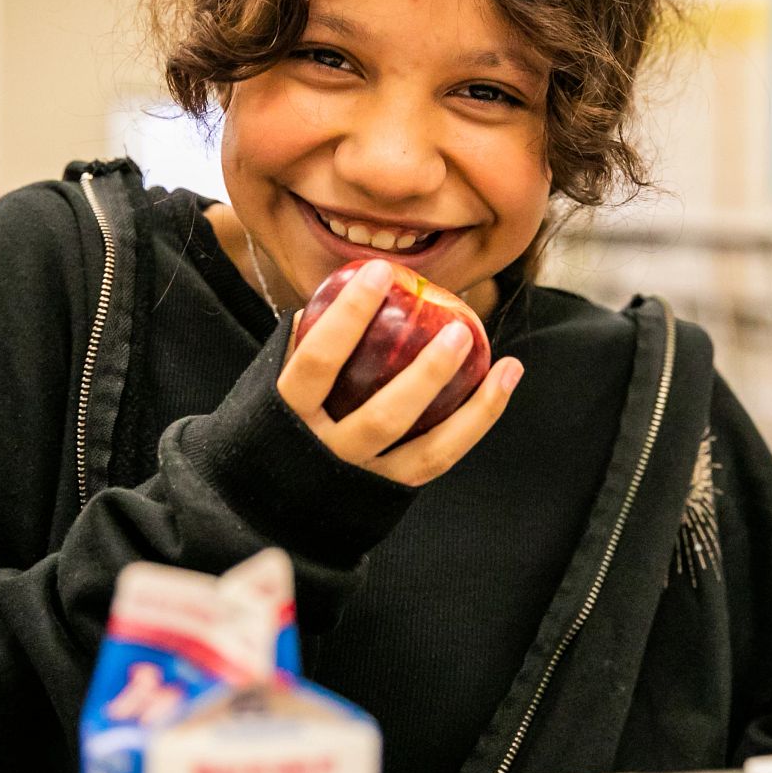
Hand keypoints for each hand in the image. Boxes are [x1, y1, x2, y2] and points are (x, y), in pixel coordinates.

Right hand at [274, 258, 522, 486]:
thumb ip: (304, 340)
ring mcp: (362, 478)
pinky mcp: (391, 492)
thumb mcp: (270, 379)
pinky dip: (476, 422)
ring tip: (506, 365)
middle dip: (425, 376)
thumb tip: (347, 282)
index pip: (318, 361)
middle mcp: (326, 453)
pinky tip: (503, 382)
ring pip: (425, 451)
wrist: (265, 500)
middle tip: (458, 330)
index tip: (380, 271)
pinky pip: (440, 458)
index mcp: (286, 415)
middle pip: (382, 418)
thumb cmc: (277, 418)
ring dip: (471, 409)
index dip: (348, 316)